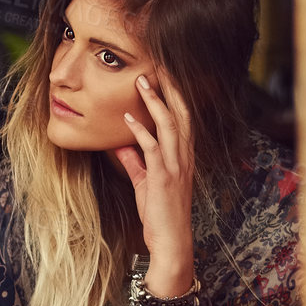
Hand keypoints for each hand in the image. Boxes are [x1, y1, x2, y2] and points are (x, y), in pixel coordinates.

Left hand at [115, 72, 195, 286]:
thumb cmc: (160, 213)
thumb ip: (135, 161)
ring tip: (142, 81)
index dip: (174, 95)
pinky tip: (129, 117)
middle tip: (157, 65)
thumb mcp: (145, 182)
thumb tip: (121, 143)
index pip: (181, 118)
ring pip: (170, 125)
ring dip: (155, 102)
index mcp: (183, 156)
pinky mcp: (164, 178)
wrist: (171, 240)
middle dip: (170, 88)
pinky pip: (153, 148)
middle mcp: (184, 157)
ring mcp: (176, 166)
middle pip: (181, 113)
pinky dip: (141, 131)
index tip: (163, 74)